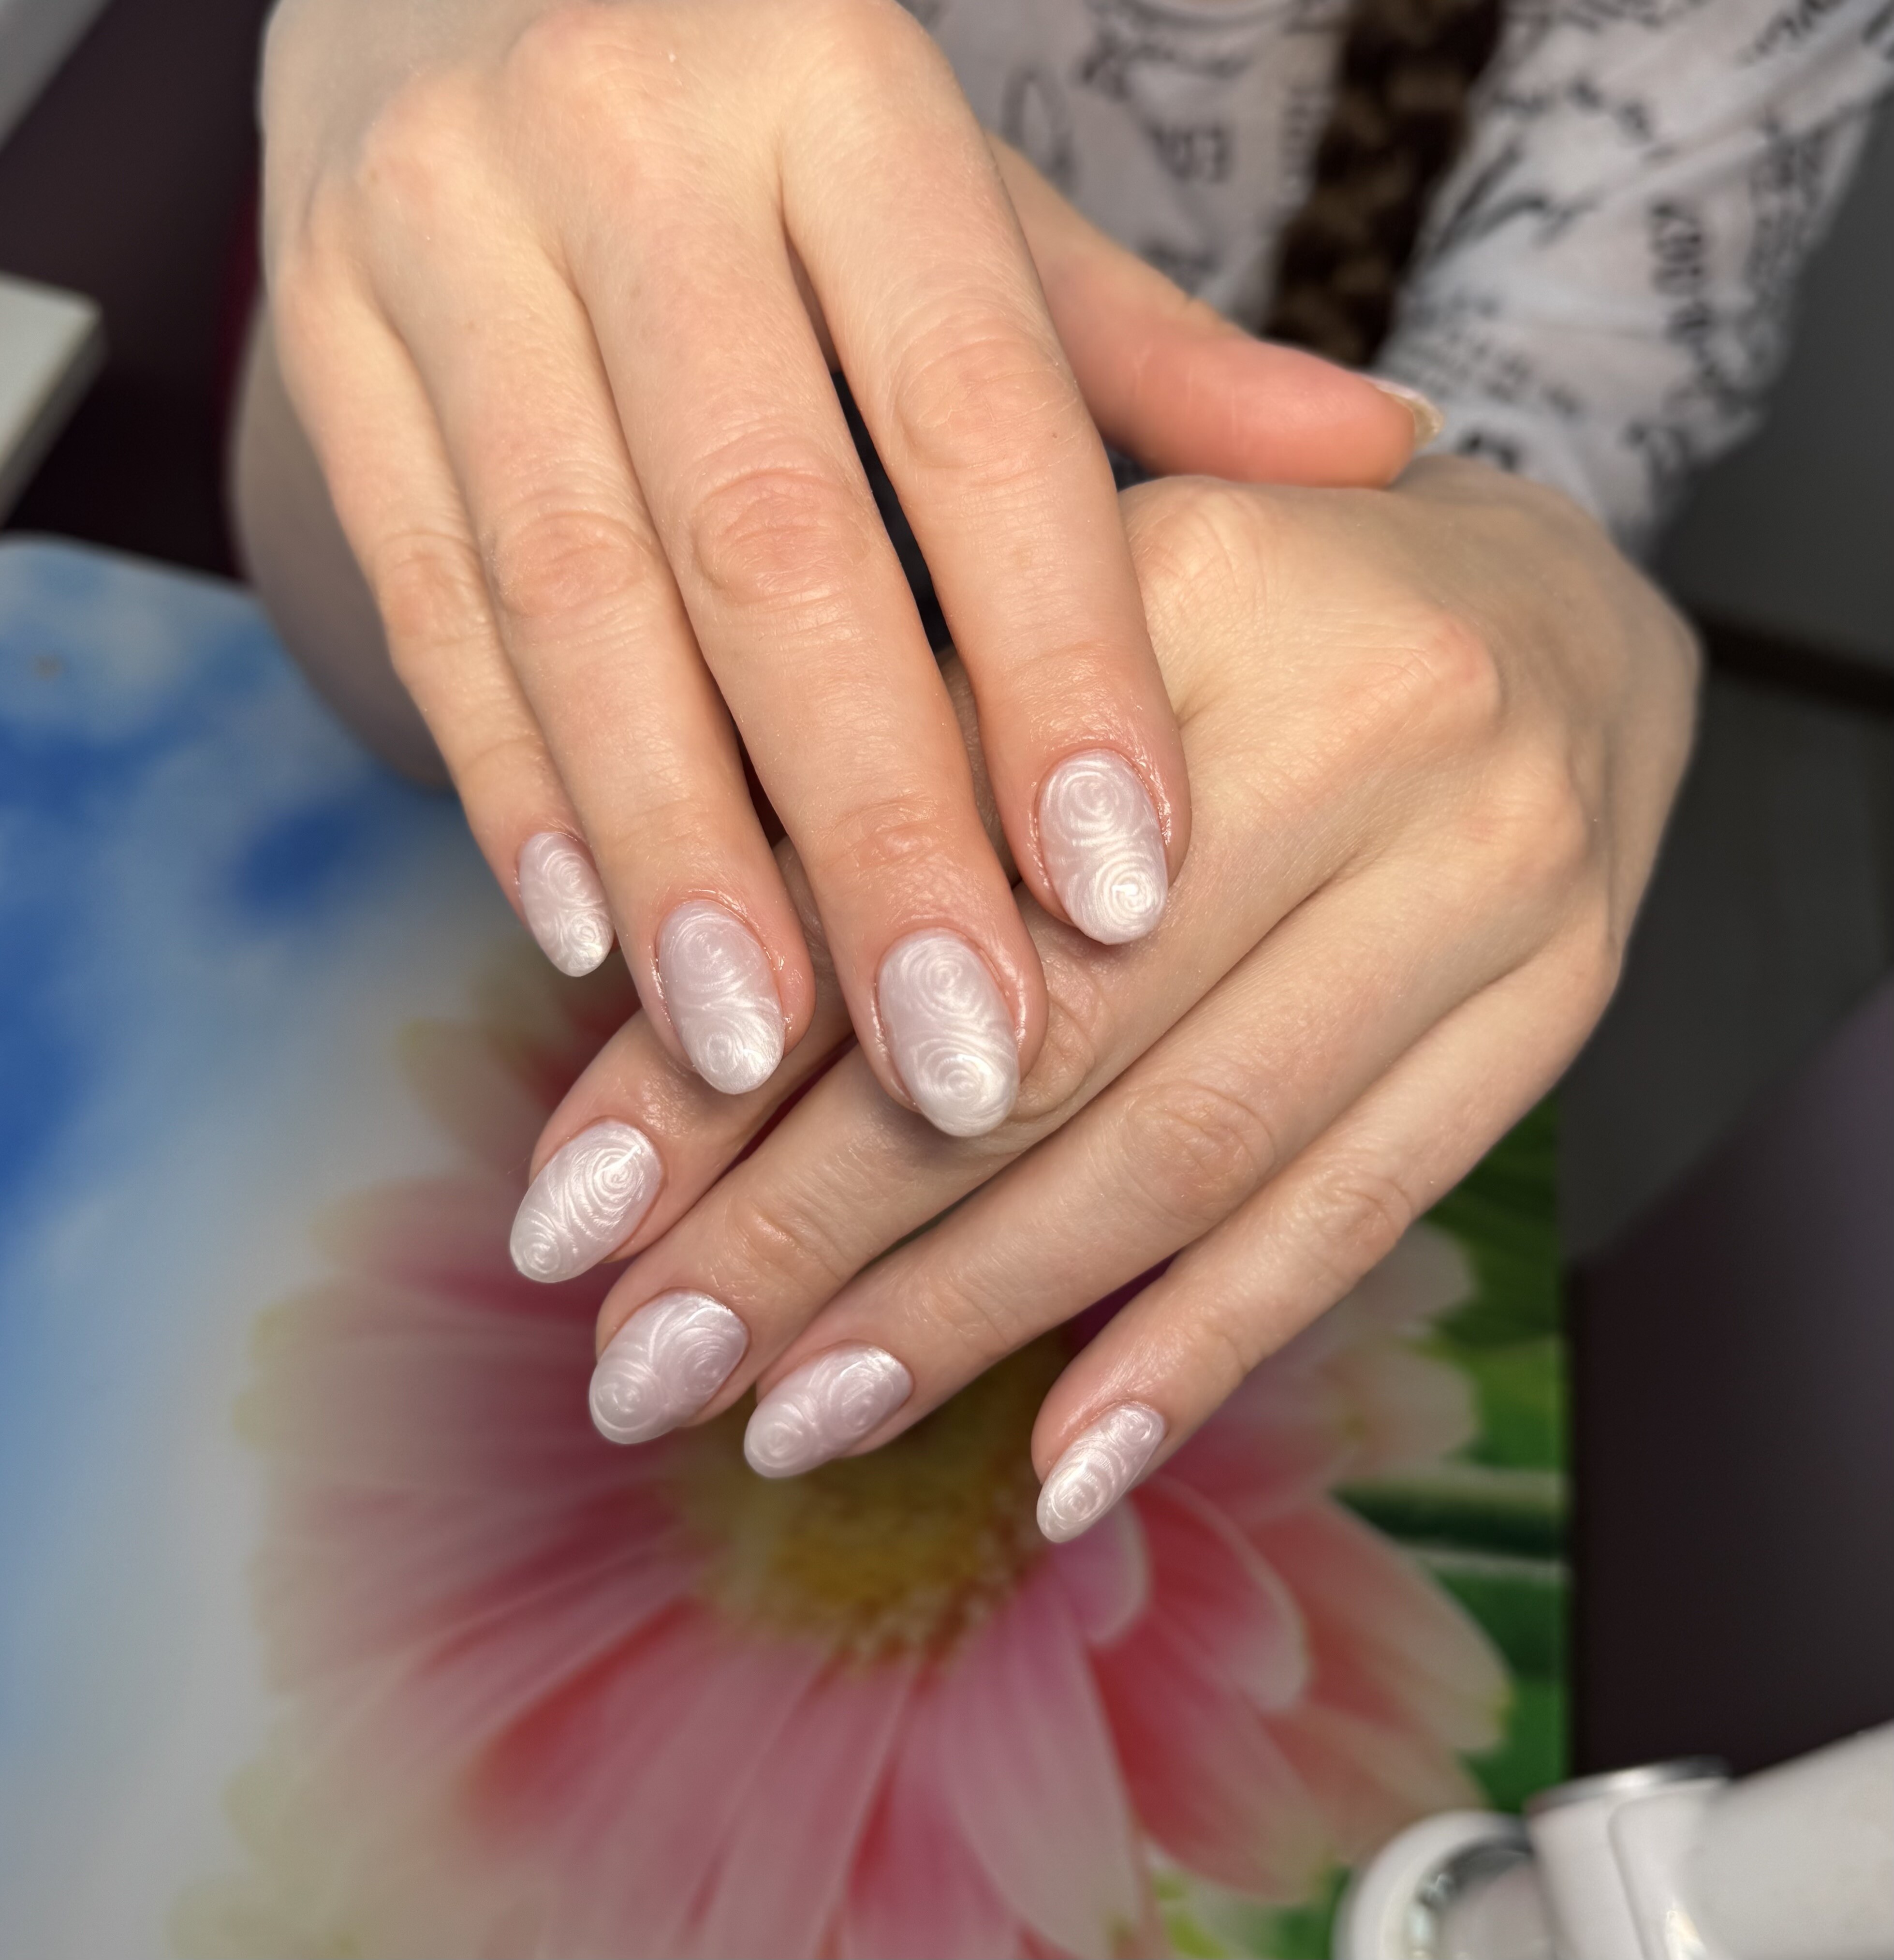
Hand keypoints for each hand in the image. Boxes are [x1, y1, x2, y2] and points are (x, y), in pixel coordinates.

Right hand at [258, 0, 1422, 1134]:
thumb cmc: (763, 105)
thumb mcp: (952, 186)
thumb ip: (1139, 345)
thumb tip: (1381, 454)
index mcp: (836, 86)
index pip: (973, 413)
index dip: (1057, 663)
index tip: (1123, 892)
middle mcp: (629, 145)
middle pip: (767, 540)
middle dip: (869, 823)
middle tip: (960, 1060)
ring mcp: (442, 236)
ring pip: (570, 591)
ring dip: (675, 846)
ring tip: (764, 1048)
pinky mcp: (322, 334)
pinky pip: (422, 591)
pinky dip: (511, 780)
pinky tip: (589, 941)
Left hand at [526, 459, 1694, 1535]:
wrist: (1549, 616)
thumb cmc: (1243, 611)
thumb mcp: (1044, 627)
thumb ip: (874, 794)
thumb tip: (671, 1035)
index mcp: (1200, 586)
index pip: (920, 871)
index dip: (731, 1062)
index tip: (571, 1215)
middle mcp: (1375, 727)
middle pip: (1054, 1038)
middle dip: (819, 1232)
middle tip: (647, 1365)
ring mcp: (1489, 889)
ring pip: (1188, 1156)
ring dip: (974, 1320)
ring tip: (795, 1422)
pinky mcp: (1550, 1017)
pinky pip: (1356, 1215)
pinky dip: (1196, 1355)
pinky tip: (1060, 1472)